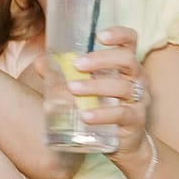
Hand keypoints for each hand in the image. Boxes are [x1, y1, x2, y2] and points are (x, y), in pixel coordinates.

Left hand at [69, 26, 149, 158]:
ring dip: (96, 86)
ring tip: (73, 89)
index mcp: (126, 66)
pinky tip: (86, 115)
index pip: (130, 41)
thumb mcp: (85, 89)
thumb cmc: (102, 108)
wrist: (123, 144)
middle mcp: (137, 79)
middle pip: (128, 60)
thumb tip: (40, 62)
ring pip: (123, 87)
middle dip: (102, 59)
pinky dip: (102, 114)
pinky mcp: (135, 122)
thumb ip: (63, 75)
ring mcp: (139, 101)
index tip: (98, 35)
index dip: (119, 34)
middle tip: (77, 64)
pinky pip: (121, 114)